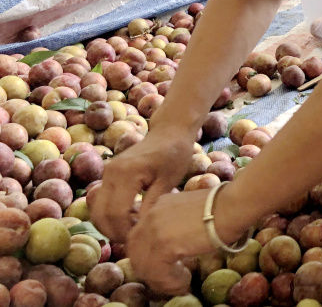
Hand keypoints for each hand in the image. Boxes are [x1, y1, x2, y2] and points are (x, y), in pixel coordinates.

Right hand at [91, 126, 195, 242]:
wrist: (169, 131)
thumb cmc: (175, 153)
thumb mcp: (170, 180)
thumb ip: (152, 203)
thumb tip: (140, 229)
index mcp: (127, 173)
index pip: (116, 212)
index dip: (124, 230)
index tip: (138, 239)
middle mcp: (111, 173)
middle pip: (101, 213)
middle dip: (114, 231)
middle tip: (133, 240)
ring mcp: (107, 173)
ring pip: (96, 209)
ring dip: (109, 224)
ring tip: (130, 231)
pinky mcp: (108, 174)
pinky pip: (101, 200)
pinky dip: (109, 213)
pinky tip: (128, 218)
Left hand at [126, 185, 254, 294]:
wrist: (234, 205)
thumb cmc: (224, 206)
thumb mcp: (192, 210)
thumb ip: (179, 223)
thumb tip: (178, 244)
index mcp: (158, 205)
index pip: (139, 236)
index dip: (147, 255)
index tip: (164, 266)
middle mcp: (151, 216)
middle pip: (135, 251)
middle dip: (149, 269)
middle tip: (168, 279)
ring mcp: (155, 230)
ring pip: (144, 266)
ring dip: (160, 280)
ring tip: (179, 283)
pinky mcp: (164, 245)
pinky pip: (157, 273)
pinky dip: (170, 283)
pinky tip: (184, 281)